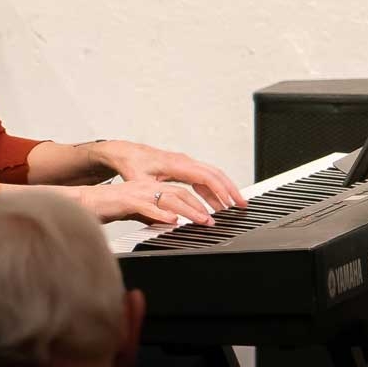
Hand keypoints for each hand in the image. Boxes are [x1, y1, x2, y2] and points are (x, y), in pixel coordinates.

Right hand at [68, 180, 216, 226]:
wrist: (83, 202)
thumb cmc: (109, 207)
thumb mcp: (137, 211)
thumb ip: (153, 214)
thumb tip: (170, 222)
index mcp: (151, 188)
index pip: (181, 193)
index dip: (199, 202)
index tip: (213, 213)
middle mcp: (147, 187)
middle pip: (180, 194)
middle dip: (200, 206)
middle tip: (213, 219)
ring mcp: (137, 192)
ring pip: (168, 199)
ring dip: (188, 210)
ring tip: (202, 220)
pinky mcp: (125, 201)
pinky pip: (146, 207)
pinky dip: (160, 214)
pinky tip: (171, 221)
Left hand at [88, 140, 244, 210]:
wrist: (125, 153)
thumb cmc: (131, 166)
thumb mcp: (139, 182)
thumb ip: (154, 196)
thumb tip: (168, 213)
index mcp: (176, 164)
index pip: (205, 176)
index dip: (220, 189)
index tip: (230, 202)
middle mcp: (185, 162)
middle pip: (215, 174)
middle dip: (231, 189)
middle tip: (242, 205)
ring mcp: (186, 164)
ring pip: (212, 176)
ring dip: (224, 190)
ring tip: (234, 206)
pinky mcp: (184, 169)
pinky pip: (204, 179)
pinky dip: (213, 190)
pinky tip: (216, 203)